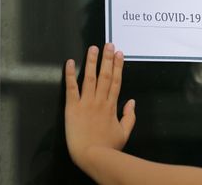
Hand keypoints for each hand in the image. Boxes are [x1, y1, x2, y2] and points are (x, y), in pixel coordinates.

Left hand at [65, 44, 135, 170]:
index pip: (116, 81)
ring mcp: (86, 103)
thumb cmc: (108, 147)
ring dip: (91, 62)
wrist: (91, 156)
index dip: (118, 66)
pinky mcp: (72, 107)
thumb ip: (129, 116)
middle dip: (107, 59)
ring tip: (93, 48)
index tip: (119, 54)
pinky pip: (71, 88)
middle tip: (108, 45)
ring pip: (90, 78)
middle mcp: (100, 100)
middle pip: (105, 76)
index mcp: (112, 106)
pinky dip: (70, 75)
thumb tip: (132, 101)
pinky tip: (70, 62)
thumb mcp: (124, 133)